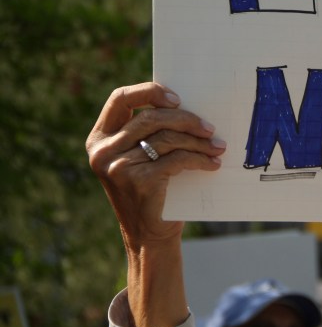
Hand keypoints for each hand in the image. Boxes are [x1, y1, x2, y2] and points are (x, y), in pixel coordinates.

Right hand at [87, 82, 224, 249]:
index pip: (120, 98)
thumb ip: (149, 132)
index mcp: (100, 138)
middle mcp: (103, 151)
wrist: (149, 235)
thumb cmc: (151, 189)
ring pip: (168, 138)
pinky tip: (212, 164)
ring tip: (217, 147)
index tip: (178, 99)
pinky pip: (177, 159)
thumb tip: (188, 105)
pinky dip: (200, 159)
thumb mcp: (141, 157)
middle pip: (152, 117)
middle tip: (210, 128)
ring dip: (198, 142)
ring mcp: (118, 166)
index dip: (150, 92)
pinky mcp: (138, 180)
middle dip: (187, 120)